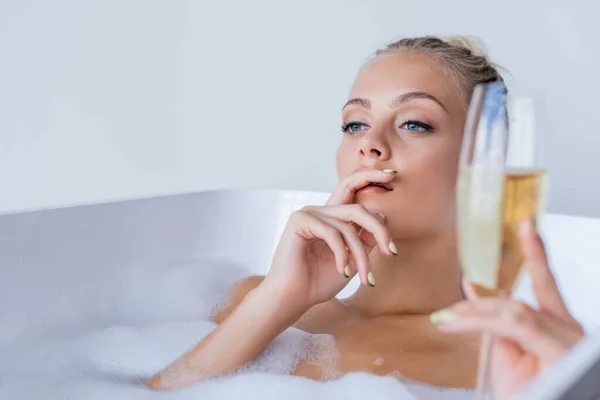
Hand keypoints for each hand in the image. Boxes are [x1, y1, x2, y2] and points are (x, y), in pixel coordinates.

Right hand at [262, 169, 397, 310]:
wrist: (292, 299)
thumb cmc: (318, 282)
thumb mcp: (352, 260)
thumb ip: (365, 240)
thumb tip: (383, 217)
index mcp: (331, 218)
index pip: (351, 189)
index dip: (370, 177)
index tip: (392, 176)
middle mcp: (320, 212)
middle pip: (357, 209)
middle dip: (379, 230)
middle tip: (392, 252)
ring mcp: (308, 214)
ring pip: (347, 226)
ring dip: (360, 255)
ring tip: (365, 278)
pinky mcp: (299, 221)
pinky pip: (332, 232)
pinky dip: (342, 254)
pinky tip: (342, 271)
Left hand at [431, 220, 583, 398]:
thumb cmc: (528, 394)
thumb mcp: (507, 359)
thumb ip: (494, 326)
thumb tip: (475, 294)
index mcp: (558, 329)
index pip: (546, 284)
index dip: (535, 254)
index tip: (525, 226)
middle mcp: (568, 330)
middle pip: (520, 302)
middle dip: (480, 304)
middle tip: (446, 316)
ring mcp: (569, 339)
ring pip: (513, 311)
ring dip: (474, 316)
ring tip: (446, 322)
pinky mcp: (563, 350)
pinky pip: (516, 324)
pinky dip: (481, 320)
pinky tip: (454, 320)